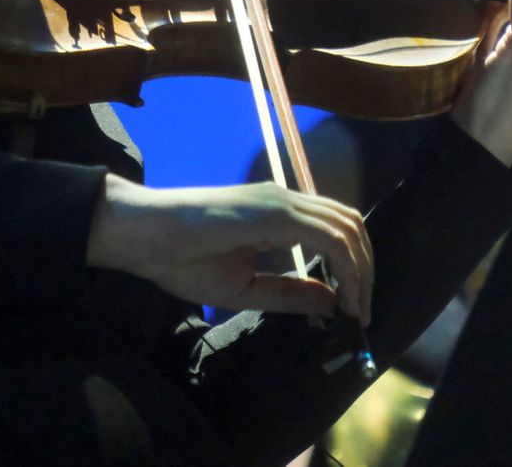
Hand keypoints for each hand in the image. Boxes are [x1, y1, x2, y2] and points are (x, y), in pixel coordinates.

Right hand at [86, 175, 373, 322]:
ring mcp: (280, 201)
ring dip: (361, 270)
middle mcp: (286, 199)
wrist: (144, 235)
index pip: (336, 231)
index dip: (355, 269)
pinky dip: (345, 265)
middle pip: (350, 224)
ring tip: (356, 308)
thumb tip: (334, 301)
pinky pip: (326, 235)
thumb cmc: (182, 258)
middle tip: (362, 311)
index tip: (354, 310)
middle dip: (366, 270)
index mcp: (279, 214)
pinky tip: (342, 295)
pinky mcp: (272, 210)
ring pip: (345, 227)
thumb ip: (289, 292)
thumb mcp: (245, 288)